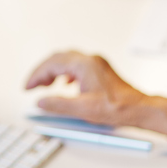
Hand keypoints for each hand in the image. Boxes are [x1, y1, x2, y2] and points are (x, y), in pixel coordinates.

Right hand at [25, 51, 149, 126]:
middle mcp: (90, 60)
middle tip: (32, 86)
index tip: (27, 88)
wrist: (139, 108)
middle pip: (58, 58)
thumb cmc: (117, 107)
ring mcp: (96, 63)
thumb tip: (40, 102)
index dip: (36, 76)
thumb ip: (58, 105)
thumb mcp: (82, 109)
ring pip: (67, 60)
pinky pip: (77, 65)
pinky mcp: (100, 70)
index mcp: (84, 65)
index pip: (52, 64)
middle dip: (42, 72)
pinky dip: (65, 73)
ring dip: (53, 71)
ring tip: (45, 85)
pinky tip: (64, 84)